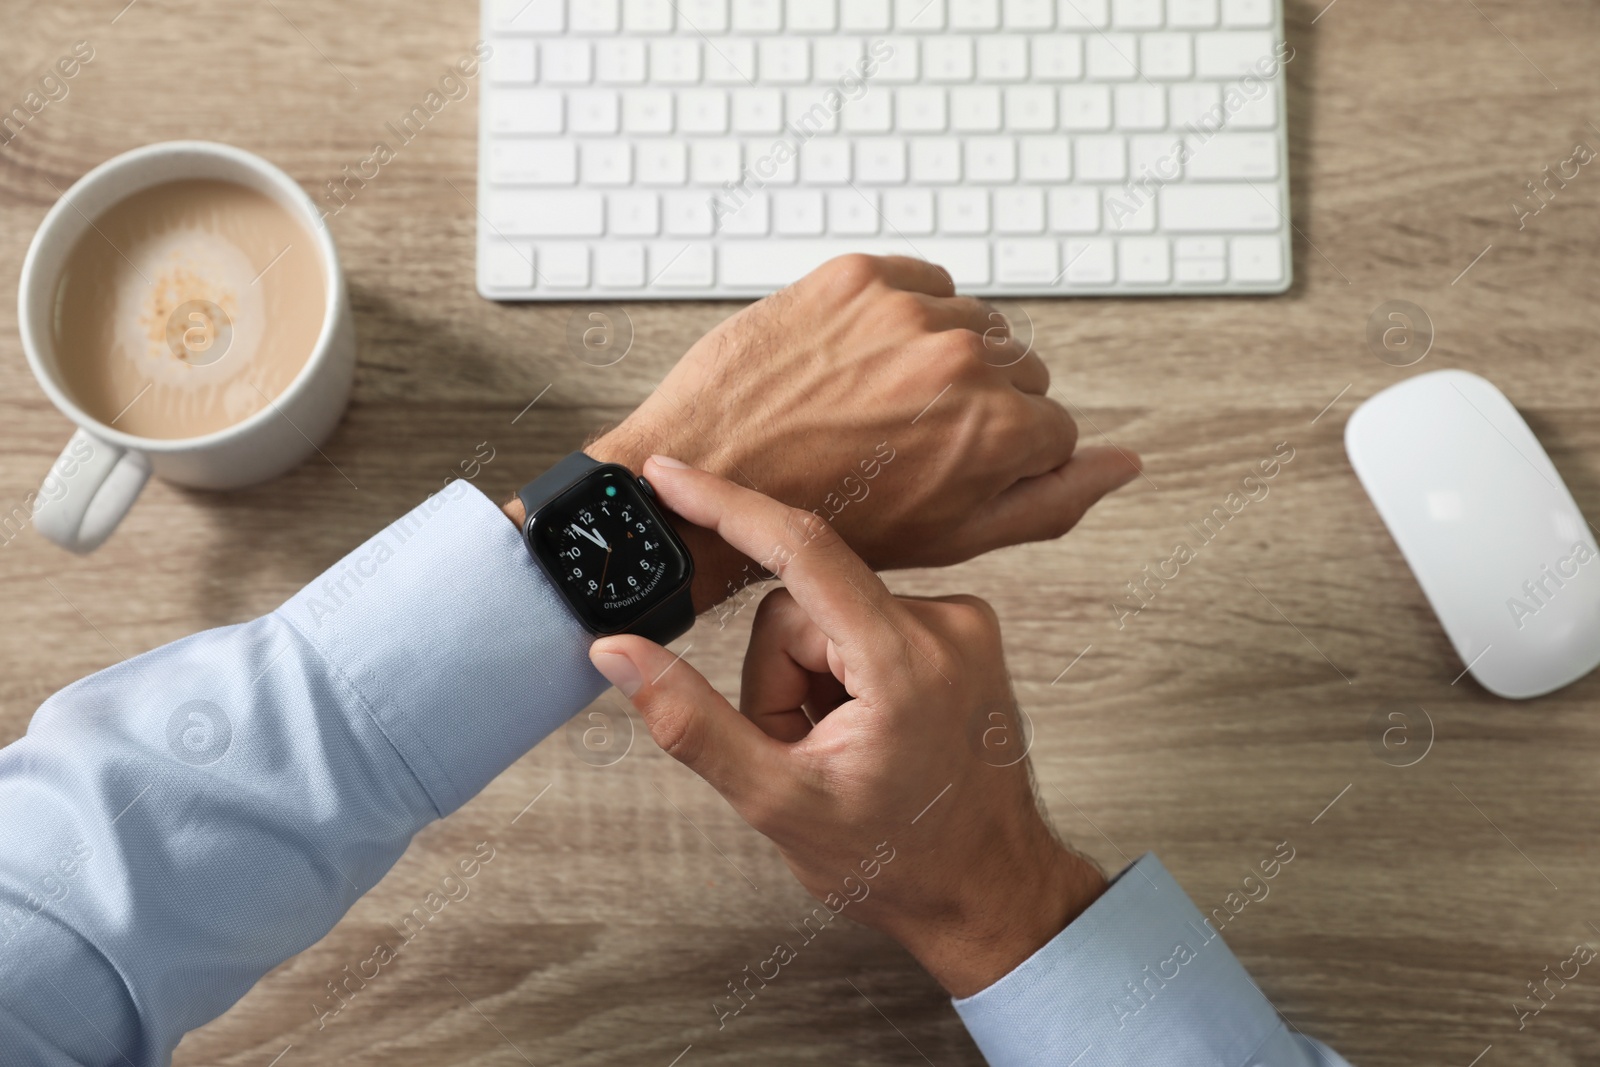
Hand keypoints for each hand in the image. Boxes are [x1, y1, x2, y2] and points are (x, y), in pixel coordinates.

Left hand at [572, 255, 1141, 611]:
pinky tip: (864, 362)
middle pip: (1018, 370)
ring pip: (972, 323)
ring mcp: (906, 309)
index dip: (1004, 456)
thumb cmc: (828, 519)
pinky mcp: (855, 275)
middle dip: (978, 405)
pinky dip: (905, 315)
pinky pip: (921, 281)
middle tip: (910, 442)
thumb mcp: (955, 536)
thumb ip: (1053, 500)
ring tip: (881, 404)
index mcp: (998, 426)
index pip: (1053, 425)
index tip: (951, 470)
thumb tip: (1126, 463)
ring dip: (942, 358)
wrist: (713, 477)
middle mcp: (963, 357)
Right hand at [589, 459, 1107, 997]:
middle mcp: (946, 624)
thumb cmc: (900, 860)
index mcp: (904, 662)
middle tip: (800, 750)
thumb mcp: (778, 803)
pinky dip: (844, 672)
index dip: (726, 505)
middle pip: (799, 606)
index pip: (801, 550)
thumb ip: (691, 722)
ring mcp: (962, 625)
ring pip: (827, 615)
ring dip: (810, 679)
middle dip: (776, 677)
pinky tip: (866, 728)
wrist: (990, 891)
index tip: (670, 474)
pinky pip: (864, 621)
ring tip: (839, 747)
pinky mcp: (963, 631)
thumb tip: (619, 653)